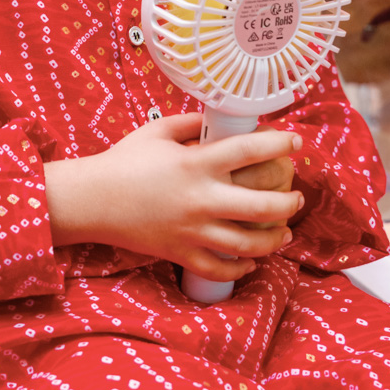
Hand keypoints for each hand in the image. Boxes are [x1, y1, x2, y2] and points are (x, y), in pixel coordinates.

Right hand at [45, 114, 302, 282]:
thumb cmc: (123, 162)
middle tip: (297, 197)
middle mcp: (201, 199)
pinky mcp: (182, 254)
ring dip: (276, 238)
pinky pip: (222, 269)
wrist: (91, 200)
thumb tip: (217, 119)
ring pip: (250, 244)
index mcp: (196, 164)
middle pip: (263, 205)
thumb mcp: (157, 131)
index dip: (279, 143)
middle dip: (290, 202)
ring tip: (286, 231)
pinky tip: (252, 261)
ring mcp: (193, 231)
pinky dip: (242, 268)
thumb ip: (191, 123)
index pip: (250, 150)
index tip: (296, 141)